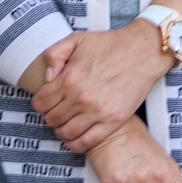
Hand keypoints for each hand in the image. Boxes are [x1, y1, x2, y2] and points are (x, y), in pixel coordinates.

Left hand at [32, 26, 172, 152]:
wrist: (142, 52)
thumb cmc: (110, 45)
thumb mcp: (76, 39)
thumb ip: (54, 54)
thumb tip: (47, 77)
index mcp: (69, 79)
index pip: (41, 103)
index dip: (39, 103)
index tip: (44, 101)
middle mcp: (81, 98)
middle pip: (52, 119)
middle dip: (50, 116)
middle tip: (55, 111)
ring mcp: (97, 112)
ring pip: (66, 132)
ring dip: (61, 130)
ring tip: (64, 123)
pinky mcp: (113, 121)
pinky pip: (87, 142)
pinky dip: (76, 143)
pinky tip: (75, 137)